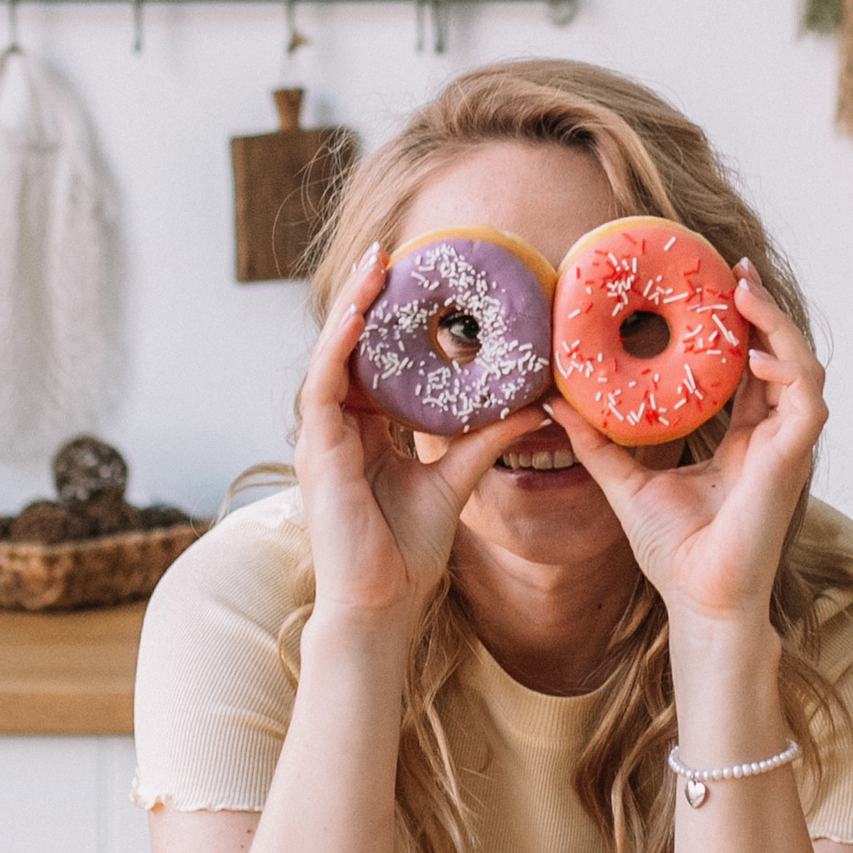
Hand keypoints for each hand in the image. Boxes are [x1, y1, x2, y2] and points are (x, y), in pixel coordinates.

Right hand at [292, 247, 548, 628]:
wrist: (381, 603)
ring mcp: (322, 437)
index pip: (372, 358)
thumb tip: (534, 405)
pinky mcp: (317, 451)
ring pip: (332, 355)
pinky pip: (323, 387)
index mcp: (364, 429)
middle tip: (389, 249)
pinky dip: (338, 348)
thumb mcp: (456, 480)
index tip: (411, 273)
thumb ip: (485, 440)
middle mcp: (337, 427)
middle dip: (364, 295)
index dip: (385, 315)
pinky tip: (357, 316)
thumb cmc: (407, 552)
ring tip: (374, 264)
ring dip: (350, 306)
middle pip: (348, 346)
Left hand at [548, 262, 825, 636]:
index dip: (741, 328)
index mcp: (742, 441)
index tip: (718, 285)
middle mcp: (771, 438)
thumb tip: (552, 402)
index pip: (750, 370)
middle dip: (764, 310)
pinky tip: (754, 355)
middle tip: (736, 269)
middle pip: (780, 357)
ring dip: (779, 327)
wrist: (699, 602)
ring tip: (744, 294)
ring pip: (802, 369)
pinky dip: (788, 370)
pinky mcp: (793, 461)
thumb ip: (597, 442)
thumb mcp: (625, 483)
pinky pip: (807, 401)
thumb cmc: (673, 553)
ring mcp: (787, 448)